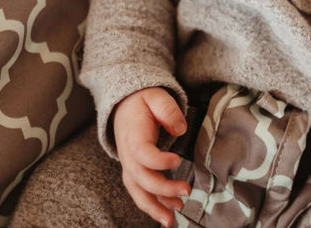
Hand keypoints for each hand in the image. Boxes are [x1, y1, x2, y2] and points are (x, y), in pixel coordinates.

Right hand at [113, 87, 190, 226]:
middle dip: (162, 190)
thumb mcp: (155, 96)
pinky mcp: (135, 172)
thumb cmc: (143, 102)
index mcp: (133, 137)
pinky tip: (168, 213)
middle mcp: (128, 156)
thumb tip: (180, 128)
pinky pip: (141, 192)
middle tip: (186, 192)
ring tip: (172, 219)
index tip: (177, 160)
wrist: (124, 105)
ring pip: (138, 192)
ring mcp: (130, 166)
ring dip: (155, 207)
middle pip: (141, 179)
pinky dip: (153, 205)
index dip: (158, 161)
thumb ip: (167, 110)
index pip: (143, 155)